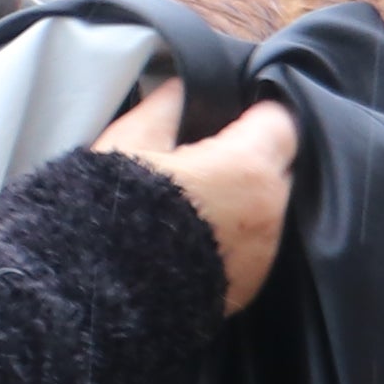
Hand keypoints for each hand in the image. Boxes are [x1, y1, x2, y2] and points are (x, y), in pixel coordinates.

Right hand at [91, 79, 298, 312]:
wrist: (102, 296)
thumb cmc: (116, 209)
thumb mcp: (130, 143)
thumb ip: (166, 106)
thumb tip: (183, 86)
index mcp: (248, 167)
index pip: (281, 121)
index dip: (255, 114)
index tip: (229, 116)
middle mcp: (269, 211)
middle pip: (281, 167)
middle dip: (255, 157)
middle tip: (209, 156)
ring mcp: (264, 255)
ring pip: (269, 209)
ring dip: (246, 199)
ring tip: (198, 201)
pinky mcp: (249, 288)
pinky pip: (254, 246)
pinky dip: (236, 235)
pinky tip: (198, 235)